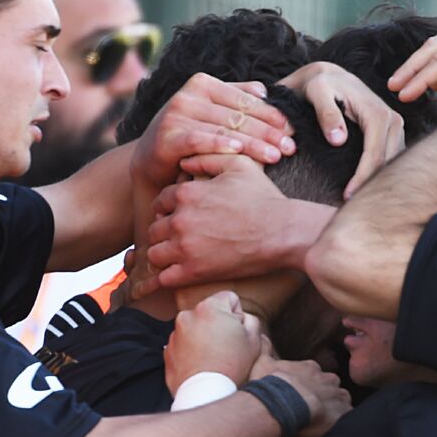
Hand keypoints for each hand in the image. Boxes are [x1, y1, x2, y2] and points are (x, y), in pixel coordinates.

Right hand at [130, 74, 294, 193]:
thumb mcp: (210, 113)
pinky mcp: (167, 136)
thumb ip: (235, 98)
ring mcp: (176, 114)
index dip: (271, 114)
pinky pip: (199, 140)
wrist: (150, 160)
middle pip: (238, 115)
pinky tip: (237, 151)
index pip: (245, 100)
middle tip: (291, 146)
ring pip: (224, 129)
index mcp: (203, 84)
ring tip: (275, 155)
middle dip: (267, 132)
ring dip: (252, 143)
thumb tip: (264, 91)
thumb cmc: (188, 136)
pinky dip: (218, 144)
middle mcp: (188, 95)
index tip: (292, 129)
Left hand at [137, 155, 309, 296]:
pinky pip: (164, 278)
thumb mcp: (238, 165)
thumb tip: (183, 162)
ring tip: (180, 255)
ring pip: (154, 253)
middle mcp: (180, 220)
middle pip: (154, 228)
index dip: (169, 208)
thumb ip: (207, 158)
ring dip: (164, 254)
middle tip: (182, 236)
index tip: (182, 215)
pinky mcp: (193, 272)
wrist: (283, 231)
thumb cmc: (264, 198)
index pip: (160, 201)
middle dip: (165, 231)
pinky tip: (182, 272)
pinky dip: (169, 276)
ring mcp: (185, 248)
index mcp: (186, 193)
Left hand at [165, 291, 262, 392]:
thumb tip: (242, 318)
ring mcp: (175, 333)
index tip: (238, 333)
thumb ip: (250, 320)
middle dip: (219, 325)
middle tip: (227, 348)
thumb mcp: (255, 340)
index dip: (238, 315)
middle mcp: (187, 315)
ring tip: (214, 359)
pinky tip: (202, 365)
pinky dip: (191, 351)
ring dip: (204, 338)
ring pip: (196, 328)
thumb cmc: (233, 366)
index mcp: (209, 307)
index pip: (230, 298)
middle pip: (210, 313)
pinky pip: (183, 344)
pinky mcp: (167, 351)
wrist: (206, 394)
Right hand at [252, 355, 351, 436]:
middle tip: (312, 405)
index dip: (308, 382)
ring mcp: (337, 395)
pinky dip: (341, 419)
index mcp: (311, 368)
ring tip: (322, 417)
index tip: (300, 391)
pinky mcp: (342, 412)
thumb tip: (262, 336)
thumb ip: (264, 349)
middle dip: (325, 392)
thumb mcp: (262, 364)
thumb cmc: (272, 385)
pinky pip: (347, 415)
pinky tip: (331, 425)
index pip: (314, 372)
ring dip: (335, 405)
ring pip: (341, 398)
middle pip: (330, 384)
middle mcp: (327, 379)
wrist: (285, 403)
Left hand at [279, 61, 406, 196]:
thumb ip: (326, 113)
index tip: (347, 197)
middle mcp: (392, 120)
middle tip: (353, 209)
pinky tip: (365, 190)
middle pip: (389, 162)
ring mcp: (394, 127)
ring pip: (394, 163)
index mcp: (378, 114)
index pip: (376, 153)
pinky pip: (390, 159)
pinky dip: (380, 175)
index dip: (363, 177)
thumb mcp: (318, 91)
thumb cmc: (320, 84)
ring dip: (379, 182)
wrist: (328, 75)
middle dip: (373, 185)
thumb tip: (338, 140)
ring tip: (359, 204)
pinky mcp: (390, 133)